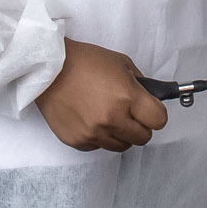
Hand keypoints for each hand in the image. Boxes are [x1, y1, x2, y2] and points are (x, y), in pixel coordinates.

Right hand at [36, 38, 169, 152]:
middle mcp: (113, 119)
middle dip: (140, 126)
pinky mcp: (78, 141)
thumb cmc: (84, 61)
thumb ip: (140, 84)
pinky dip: (98, 136)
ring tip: (107, 116)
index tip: (149, 110)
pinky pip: (98, 146)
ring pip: (122, 146)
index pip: (158, 121)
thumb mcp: (120, 63)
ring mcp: (94, 133)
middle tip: (128, 113)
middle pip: (143, 138)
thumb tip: (151, 98)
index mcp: (128, 97)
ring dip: (120, 134)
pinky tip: (89, 118)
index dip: (155, 114)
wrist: (47, 68)